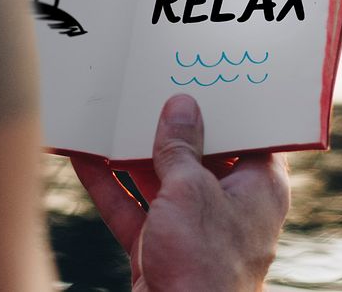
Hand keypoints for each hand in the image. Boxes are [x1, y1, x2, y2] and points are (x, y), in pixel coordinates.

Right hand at [71, 95, 289, 290]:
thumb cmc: (204, 265)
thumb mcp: (191, 190)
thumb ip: (181, 147)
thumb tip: (181, 107)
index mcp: (259, 188)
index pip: (249, 135)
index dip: (228, 106)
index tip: (205, 77)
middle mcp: (228, 205)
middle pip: (197, 154)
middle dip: (168, 127)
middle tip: (147, 88)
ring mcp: (191, 226)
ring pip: (159, 178)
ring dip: (130, 153)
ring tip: (108, 115)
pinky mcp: (159, 246)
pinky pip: (132, 205)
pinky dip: (108, 184)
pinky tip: (83, 157)